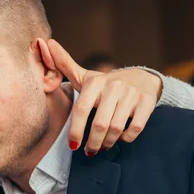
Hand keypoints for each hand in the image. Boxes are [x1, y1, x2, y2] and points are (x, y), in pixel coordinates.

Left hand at [38, 38, 161, 154]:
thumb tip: (46, 43)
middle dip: (93, 142)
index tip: (73, 145)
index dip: (76, 130)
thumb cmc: (104, 84)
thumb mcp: (83, 76)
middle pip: (100, 123)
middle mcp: (113, 86)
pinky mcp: (147, 102)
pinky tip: (120, 139)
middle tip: (88, 151)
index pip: (81, 109)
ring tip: (101, 148)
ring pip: (117, 128)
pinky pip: (135, 128)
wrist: (141, 78)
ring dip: (107, 143)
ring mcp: (131, 94)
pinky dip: (126, 138)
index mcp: (94, 82)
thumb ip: (63, 65)